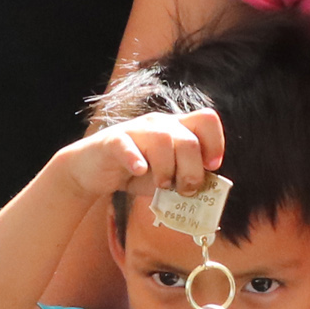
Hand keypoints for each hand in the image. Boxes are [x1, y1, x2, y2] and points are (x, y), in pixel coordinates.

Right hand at [55, 109, 226, 203]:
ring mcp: (135, 130)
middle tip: (184, 189)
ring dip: (167, 169)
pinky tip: (138, 171)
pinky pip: (126, 145)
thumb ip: (187, 176)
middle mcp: (159, 124)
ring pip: (162, 139)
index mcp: (177, 128)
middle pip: (188, 138)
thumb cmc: (137, 172)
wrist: (93, 170)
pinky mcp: (112, 141)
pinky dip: (135, 159)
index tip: (211, 168)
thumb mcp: (168, 175)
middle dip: (192, 170)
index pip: (207, 119)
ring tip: (162, 186)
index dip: (216, 143)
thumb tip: (211, 189)